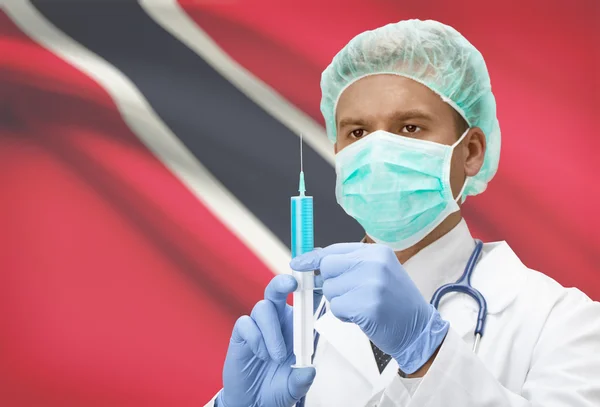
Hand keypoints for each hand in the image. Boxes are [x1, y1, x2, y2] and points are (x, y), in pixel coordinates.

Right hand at [218, 274, 315, 406]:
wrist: (254, 401)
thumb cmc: (278, 387)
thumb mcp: (295, 387)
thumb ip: (302, 379)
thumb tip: (309, 371)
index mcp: (297, 325)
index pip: (304, 300)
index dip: (309, 285)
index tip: (316, 279)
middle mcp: (278, 319)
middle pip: (278, 289)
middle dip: (284, 281)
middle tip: (291, 284)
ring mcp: (259, 325)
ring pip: (263, 307)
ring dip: (272, 332)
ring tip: (275, 357)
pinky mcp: (242, 333)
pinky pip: (246, 323)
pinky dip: (255, 338)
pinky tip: (260, 354)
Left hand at [290, 243, 448, 373]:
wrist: (419, 329)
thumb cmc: (394, 303)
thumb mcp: (377, 273)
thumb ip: (349, 264)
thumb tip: (312, 260)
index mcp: (377, 252)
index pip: (334, 249)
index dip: (313, 258)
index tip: (297, 263)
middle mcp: (375, 263)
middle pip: (328, 267)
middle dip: (331, 283)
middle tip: (349, 294)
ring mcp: (372, 283)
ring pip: (330, 289)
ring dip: (339, 302)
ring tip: (362, 306)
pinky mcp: (368, 306)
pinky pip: (337, 308)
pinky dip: (344, 316)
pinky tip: (362, 317)